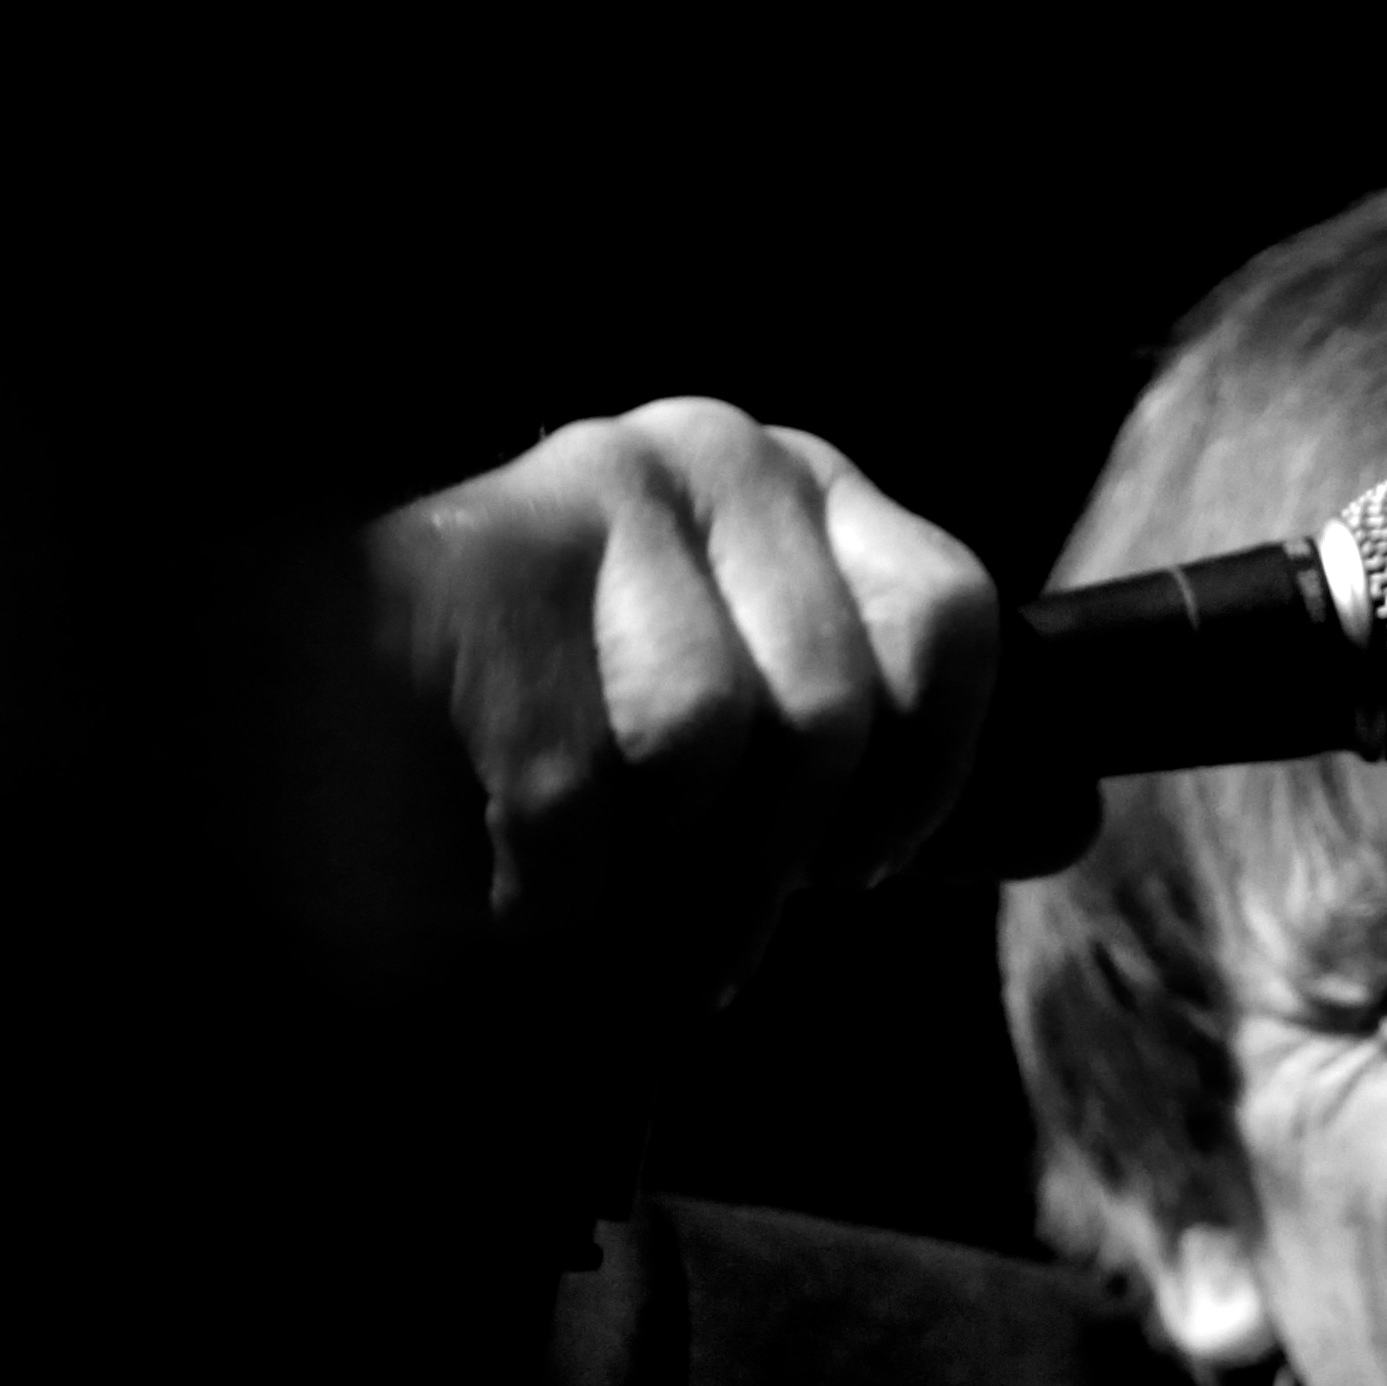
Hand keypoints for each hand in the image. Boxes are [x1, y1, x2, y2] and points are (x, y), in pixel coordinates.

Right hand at [366, 398, 998, 1005]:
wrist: (310, 744)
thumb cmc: (557, 753)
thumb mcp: (753, 757)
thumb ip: (895, 775)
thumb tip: (1076, 817)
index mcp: (803, 490)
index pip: (951, 618)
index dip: (924, 779)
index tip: (859, 868)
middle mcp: (714, 452)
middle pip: (829, 708)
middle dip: (763, 866)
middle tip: (699, 933)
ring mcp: (592, 486)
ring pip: (705, 742)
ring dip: (654, 878)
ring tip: (600, 904)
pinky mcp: (475, 560)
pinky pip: (575, 783)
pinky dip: (549, 885)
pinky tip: (508, 889)